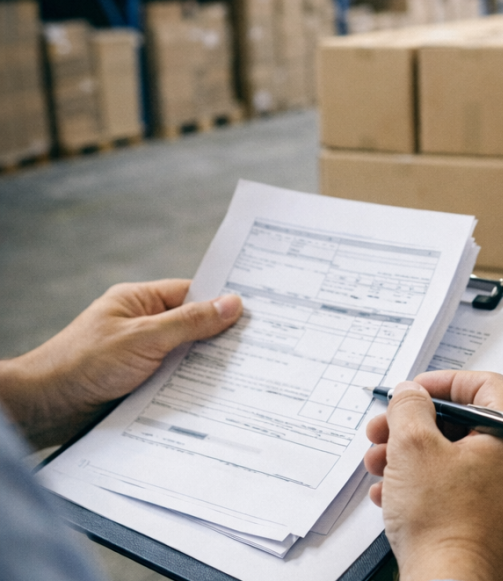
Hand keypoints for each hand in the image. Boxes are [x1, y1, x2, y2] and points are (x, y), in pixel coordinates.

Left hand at [0, 279, 241, 447]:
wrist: (45, 407)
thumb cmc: (83, 363)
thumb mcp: (144, 337)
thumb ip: (189, 322)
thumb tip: (232, 304)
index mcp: (140, 301)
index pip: (191, 294)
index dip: (222, 302)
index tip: (257, 313)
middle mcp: (142, 326)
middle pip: (193, 327)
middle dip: (220, 338)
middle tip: (259, 347)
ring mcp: (142, 356)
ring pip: (186, 357)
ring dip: (206, 367)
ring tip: (245, 373)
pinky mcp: (140, 383)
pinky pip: (175, 381)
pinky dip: (192, 387)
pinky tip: (215, 396)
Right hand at [364, 370, 502, 580]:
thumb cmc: (443, 526)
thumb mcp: (413, 447)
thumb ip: (410, 405)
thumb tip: (411, 393)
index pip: (486, 385)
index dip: (443, 382)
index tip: (415, 392)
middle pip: (471, 426)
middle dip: (419, 428)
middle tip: (386, 432)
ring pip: (465, 462)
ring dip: (419, 459)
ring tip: (382, 469)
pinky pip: (470, 494)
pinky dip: (435, 488)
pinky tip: (397, 498)